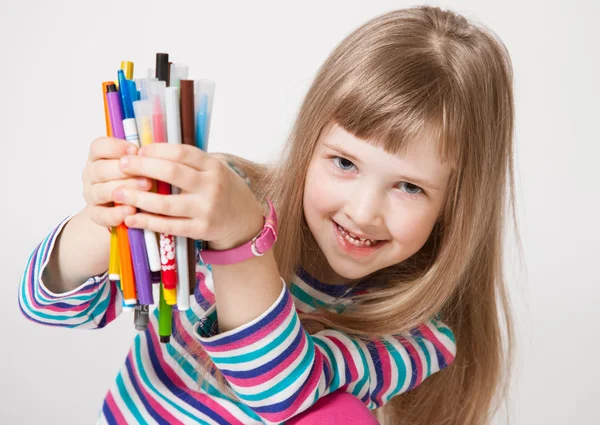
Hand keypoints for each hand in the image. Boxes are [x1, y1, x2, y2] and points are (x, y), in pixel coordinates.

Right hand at [82, 137, 151, 226]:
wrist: (124, 206)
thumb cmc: (135, 178)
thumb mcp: (137, 164)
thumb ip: (140, 157)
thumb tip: (153, 152)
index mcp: (98, 158)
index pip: (98, 147)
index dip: (115, 148)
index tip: (135, 150)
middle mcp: (91, 175)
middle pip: (99, 170)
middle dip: (123, 171)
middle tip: (145, 174)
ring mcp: (92, 195)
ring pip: (100, 191)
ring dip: (124, 189)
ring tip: (146, 188)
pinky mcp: (96, 214)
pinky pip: (101, 215)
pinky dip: (116, 213)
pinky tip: (131, 210)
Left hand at [113, 143, 264, 249]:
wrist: (242, 219)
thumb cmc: (219, 190)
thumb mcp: (211, 170)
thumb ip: (187, 162)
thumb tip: (147, 151)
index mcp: (213, 166)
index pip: (180, 152)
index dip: (155, 150)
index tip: (136, 151)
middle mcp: (211, 186)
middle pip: (171, 172)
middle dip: (141, 167)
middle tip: (121, 165)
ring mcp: (206, 209)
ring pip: (165, 203)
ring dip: (137, 197)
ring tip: (118, 192)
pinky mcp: (200, 230)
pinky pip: (168, 226)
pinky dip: (147, 222)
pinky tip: (130, 218)